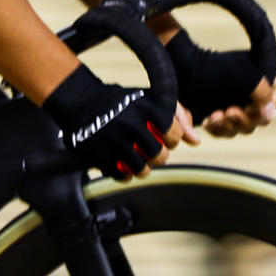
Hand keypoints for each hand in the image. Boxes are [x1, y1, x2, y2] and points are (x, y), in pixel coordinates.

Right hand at [43, 64, 187, 180]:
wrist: (79, 101)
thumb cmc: (119, 101)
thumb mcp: (149, 99)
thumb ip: (178, 115)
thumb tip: (196, 141)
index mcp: (146, 107)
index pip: (174, 134)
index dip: (172, 139)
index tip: (162, 136)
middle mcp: (131, 123)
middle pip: (160, 155)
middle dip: (159, 155)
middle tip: (149, 149)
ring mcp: (115, 141)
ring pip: (143, 169)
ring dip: (143, 167)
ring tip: (136, 157)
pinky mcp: (101, 156)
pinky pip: (123, 176)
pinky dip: (125, 173)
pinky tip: (122, 163)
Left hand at [197, 74, 275, 138]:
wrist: (183, 70)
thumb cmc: (215, 67)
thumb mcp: (244, 75)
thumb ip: (262, 92)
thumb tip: (271, 114)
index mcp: (264, 79)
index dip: (272, 101)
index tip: (255, 101)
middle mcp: (254, 94)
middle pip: (261, 117)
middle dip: (245, 117)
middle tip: (229, 111)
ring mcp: (238, 106)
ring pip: (244, 127)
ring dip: (230, 125)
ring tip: (215, 116)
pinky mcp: (221, 116)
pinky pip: (226, 131)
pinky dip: (219, 129)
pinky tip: (209, 121)